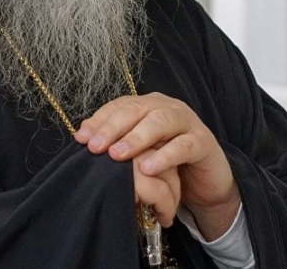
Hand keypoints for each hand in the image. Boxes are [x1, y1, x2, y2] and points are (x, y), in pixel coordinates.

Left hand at [75, 93, 240, 239]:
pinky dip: (165, 156)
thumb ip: (119, 142)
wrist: (205, 181)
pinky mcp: (203, 142)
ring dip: (136, 137)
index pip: (120, 105)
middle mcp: (167, 107)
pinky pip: (184, 146)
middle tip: (95, 146)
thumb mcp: (141, 152)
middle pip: (137, 110)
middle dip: (113, 127)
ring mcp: (187, 122)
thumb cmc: (168, 164)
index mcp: (149, 105)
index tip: (81, 138)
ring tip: (118, 154)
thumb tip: (84, 139)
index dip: (99, 120)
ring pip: (160, 122)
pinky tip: (148, 168)